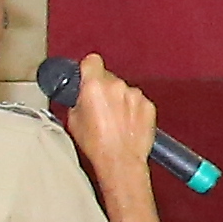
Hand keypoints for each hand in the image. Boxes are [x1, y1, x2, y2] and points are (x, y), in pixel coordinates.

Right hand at [59, 55, 157, 177]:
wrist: (120, 160)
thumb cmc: (98, 145)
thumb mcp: (74, 120)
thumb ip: (78, 101)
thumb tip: (82, 97)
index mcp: (95, 86)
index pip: (92, 61)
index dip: (88, 68)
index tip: (87, 74)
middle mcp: (117, 86)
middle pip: (108, 77)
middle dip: (103, 89)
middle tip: (99, 108)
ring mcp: (135, 95)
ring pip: (124, 90)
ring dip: (119, 100)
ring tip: (113, 121)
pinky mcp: (148, 105)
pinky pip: (137, 101)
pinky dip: (132, 109)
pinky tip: (126, 124)